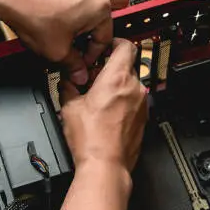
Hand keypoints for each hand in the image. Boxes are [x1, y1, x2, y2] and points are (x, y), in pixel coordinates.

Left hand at [0, 0, 129, 84]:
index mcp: (99, 7)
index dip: (94, 52)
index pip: (105, 36)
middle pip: (119, 1)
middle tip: (105, 33)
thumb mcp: (57, 51)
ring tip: (114, 4)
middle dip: (116, 19)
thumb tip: (80, 74)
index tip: (83, 59)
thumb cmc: (32, 16)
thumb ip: (73, 65)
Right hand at [60, 38, 147, 172]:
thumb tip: (65, 80)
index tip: (104, 48)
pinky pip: (133, 101)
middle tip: (92, 79)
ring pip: (130, 85)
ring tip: (98, 99)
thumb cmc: (91, 140)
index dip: (114, 43)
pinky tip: (107, 114)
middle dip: (109, 70)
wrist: (105, 165)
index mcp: (117, 79)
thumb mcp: (69, 107)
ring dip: (116, 87)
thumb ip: (67, 86)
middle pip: (126, 66)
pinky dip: (122, 102)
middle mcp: (134, 88)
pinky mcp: (143, 118)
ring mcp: (142, 104)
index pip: (125, 46)